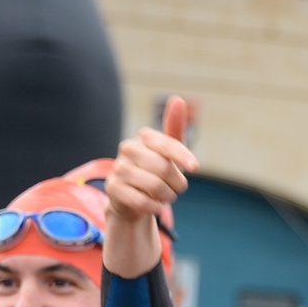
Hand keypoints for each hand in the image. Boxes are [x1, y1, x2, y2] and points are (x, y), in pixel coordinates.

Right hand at [103, 96, 195, 278]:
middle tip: (177, 189)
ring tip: (165, 197)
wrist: (133, 198)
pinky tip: (156, 206)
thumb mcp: (170, 152)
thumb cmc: (157, 171)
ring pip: (155, 186)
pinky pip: (142, 201)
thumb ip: (175, 128)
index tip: (195, 167)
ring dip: (167, 197)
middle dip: (178, 184)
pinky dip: (155, 207)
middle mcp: (128, 148)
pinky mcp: (112, 188)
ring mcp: (118, 168)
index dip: (182, 156)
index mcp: (144, 137)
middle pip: (164, 168)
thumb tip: (177, 99)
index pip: (167, 144)